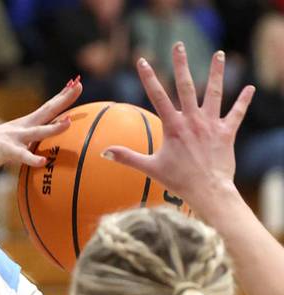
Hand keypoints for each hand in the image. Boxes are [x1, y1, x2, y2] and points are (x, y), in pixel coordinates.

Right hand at [0, 79, 81, 171]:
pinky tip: (42, 162)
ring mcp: (13, 138)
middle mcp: (21, 127)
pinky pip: (21, 155)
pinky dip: (32, 158)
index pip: (47, 107)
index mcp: (24, 124)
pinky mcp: (5, 151)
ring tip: (69, 122)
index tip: (76, 83)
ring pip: (37, 132)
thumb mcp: (11, 142)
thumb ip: (25, 143)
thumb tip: (39, 149)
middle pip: (46, 110)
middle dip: (63, 98)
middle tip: (79, 85)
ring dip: (53, 127)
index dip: (62, 96)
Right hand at [103, 42, 254, 209]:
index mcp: (173, 126)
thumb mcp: (150, 168)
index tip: (143, 60)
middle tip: (178, 46)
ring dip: (217, 72)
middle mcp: (193, 120)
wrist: (208, 190)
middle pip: (186, 86)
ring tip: (219, 54)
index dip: (148, 77)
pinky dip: (244, 100)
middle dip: (181, 64)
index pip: (157, 96)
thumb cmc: (178, 181)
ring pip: (214, 92)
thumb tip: (104, 152)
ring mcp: (211, 124)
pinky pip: (237, 112)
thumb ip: (127, 157)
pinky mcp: (227, 132)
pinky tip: (250, 87)